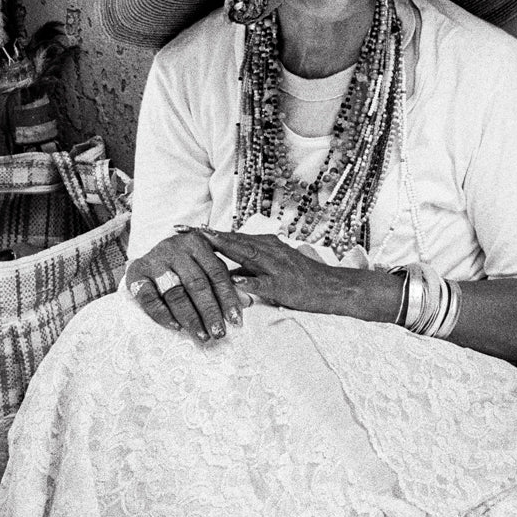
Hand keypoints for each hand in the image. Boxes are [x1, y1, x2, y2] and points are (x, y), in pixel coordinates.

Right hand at [124, 229, 244, 340]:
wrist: (147, 255)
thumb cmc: (185, 264)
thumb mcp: (205, 266)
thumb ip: (224, 281)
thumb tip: (248, 302)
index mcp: (197, 243)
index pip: (217, 273)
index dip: (228, 298)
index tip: (237, 321)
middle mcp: (175, 248)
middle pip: (197, 284)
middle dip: (211, 312)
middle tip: (220, 333)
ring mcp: (154, 260)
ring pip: (176, 293)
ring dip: (190, 318)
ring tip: (203, 336)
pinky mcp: (135, 273)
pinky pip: (149, 298)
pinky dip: (163, 314)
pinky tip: (176, 327)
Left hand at [196, 229, 364, 317]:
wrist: (333, 288)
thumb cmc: (303, 280)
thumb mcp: (274, 270)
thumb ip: (250, 270)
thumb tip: (225, 273)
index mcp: (266, 247)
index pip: (232, 237)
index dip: (208, 233)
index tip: (184, 228)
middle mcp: (270, 251)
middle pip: (234, 241)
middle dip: (208, 236)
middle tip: (183, 231)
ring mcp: (277, 266)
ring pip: (247, 254)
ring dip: (224, 248)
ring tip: (203, 244)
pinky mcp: (284, 284)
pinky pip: (263, 283)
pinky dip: (247, 281)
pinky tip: (232, 282)